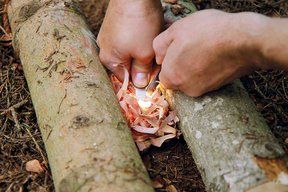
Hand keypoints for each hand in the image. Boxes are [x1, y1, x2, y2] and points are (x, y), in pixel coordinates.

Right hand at [97, 0, 162, 87]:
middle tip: (158, 55)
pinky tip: (154, 29)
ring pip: (133, 49)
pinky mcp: (118, 24)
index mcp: (110, 60)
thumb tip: (140, 84)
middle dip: (146, 61)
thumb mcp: (144, 53)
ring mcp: (111, 35)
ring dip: (147, 47)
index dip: (142, 79)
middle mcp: (106, 48)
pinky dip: (144, 36)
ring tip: (157, 39)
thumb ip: (142, 71)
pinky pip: (132, 37)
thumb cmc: (139, 24)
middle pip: (130, 64)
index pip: (126, 79)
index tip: (155, 75)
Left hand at [153, 9, 268, 95]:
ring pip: (192, 78)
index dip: (169, 60)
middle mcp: (185, 88)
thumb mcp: (176, 30)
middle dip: (182, 64)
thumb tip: (159, 58)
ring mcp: (203, 90)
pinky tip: (215, 55)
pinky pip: (207, 79)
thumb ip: (160, 45)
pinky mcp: (218, 88)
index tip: (179, 48)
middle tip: (193, 46)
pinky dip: (208, 69)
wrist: (243, 40)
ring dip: (195, 66)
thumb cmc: (207, 32)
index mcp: (171, 76)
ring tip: (206, 49)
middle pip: (178, 77)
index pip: (163, 74)